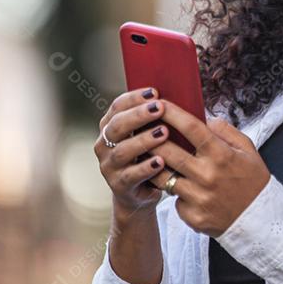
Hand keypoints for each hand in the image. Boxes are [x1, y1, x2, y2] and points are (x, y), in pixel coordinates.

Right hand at [94, 87, 175, 216]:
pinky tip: (161, 161)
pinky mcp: (118, 186)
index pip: (117, 106)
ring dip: (144, 140)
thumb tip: (178, 94)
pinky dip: (146, 168)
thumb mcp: (149, 134)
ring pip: (123, 151)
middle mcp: (104, 144)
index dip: (134, 98)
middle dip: (139, 115)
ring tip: (164, 133)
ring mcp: (109, 166)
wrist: (143, 191)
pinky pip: (131, 176)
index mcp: (110, 126)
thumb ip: (156, 118)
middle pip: (117, 126)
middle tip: (160, 108)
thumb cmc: (150, 154)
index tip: (154, 92)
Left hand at [147, 100, 270, 237]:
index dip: (172, 113)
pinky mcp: (192, 216)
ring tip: (150, 157)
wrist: (260, 221)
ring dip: (154, 165)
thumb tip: (205, 119)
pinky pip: (174, 199)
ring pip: (163, 177)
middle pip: (168, 151)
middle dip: (152, 138)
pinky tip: (179, 187)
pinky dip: (175, 192)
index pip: (191, 128)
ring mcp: (198, 198)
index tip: (159, 104)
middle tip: (143, 129)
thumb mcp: (248, 151)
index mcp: (222, 155)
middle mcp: (208, 176)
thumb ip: (227, 132)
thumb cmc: (253, 182)